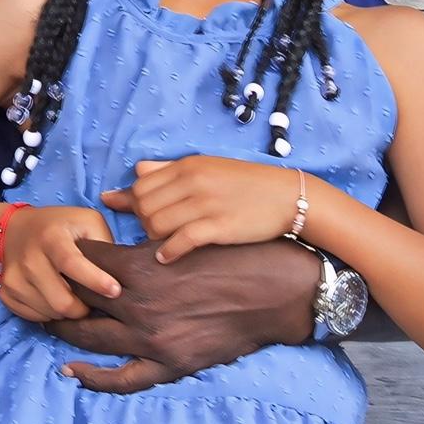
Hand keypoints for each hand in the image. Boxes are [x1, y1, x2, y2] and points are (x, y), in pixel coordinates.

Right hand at [0, 206, 119, 322]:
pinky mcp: (6, 291)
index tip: (115, 291)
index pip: (72, 263)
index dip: (94, 280)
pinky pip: (33, 318)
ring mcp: (14, 276)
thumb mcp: (88, 222)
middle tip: (93, 302)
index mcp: (52, 237)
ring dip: (67, 314)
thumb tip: (122, 277)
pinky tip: (55, 300)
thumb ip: (105, 245)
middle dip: (84, 308)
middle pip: (61, 301)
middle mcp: (29, 257)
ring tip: (75, 299)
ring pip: (49, 314)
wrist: (17, 230)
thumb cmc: (62, 227)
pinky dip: (49, 315)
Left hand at [47, 237, 319, 392]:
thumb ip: (139, 235)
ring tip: (46, 322)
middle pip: (77, 301)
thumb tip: (111, 209)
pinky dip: (93, 377)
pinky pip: (122, 379)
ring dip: (63, 330)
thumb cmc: (231, 253)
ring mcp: (152, 340)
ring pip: (89, 339)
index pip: (80, 264)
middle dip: (55, 293)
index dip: (64, 258)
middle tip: (38, 289)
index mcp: (136, 270)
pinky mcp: (170, 364)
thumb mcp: (180, 235)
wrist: (278, 289)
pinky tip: (71, 370)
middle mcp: (137, 307)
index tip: (53, 255)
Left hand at [101, 157, 301, 262]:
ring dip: (153, 238)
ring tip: (163, 243)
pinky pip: (181, 240)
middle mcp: (192, 181)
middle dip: (142, 222)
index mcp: (187, 165)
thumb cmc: (244, 182)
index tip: (139, 215)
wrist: (289, 196)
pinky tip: (166, 258)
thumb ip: (168, 169)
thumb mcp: (205, 166)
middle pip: (144, 206)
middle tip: (154, 231)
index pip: (140, 185)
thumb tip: (135, 172)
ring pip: (156, 224)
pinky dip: (167, 252)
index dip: (134, 203)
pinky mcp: (219, 227)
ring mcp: (206, 204)